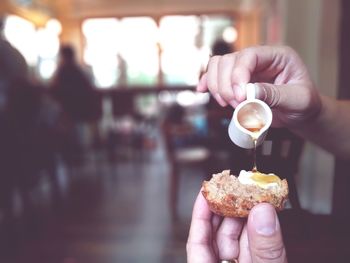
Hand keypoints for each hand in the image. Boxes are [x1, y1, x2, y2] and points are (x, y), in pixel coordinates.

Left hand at [187, 191, 287, 262]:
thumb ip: (263, 250)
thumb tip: (262, 213)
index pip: (197, 241)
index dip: (200, 214)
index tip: (206, 193)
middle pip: (219, 236)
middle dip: (229, 211)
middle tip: (236, 190)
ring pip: (240, 241)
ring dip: (247, 217)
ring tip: (253, 198)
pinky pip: (257, 249)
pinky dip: (261, 232)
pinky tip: (264, 216)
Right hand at [198, 46, 321, 127]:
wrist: (300, 114)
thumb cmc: (304, 104)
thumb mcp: (297, 100)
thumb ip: (275, 94)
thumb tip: (249, 93)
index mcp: (277, 56)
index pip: (250, 55)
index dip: (239, 75)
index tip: (240, 98)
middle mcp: (259, 59)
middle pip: (229, 61)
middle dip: (227, 85)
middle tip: (237, 106)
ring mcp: (245, 69)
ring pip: (218, 66)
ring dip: (217, 87)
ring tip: (230, 105)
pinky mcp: (236, 81)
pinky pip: (215, 76)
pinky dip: (207, 83)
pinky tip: (203, 91)